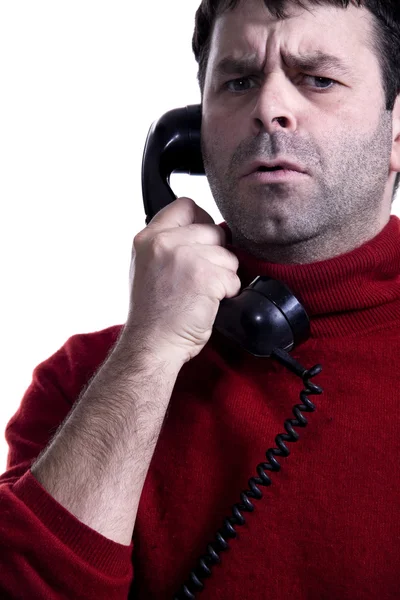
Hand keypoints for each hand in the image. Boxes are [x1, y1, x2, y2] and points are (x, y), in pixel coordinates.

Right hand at [123, 197, 240, 365]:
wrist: (151, 344)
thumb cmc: (152, 314)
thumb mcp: (147, 267)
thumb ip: (169, 244)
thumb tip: (204, 231)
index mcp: (148, 238)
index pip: (186, 205)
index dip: (202, 220)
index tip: (204, 238)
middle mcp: (165, 242)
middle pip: (213, 230)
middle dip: (216, 254)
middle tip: (201, 277)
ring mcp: (186, 257)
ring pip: (227, 255)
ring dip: (223, 275)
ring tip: (202, 294)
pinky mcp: (206, 277)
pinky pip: (233, 277)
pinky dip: (228, 293)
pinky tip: (208, 303)